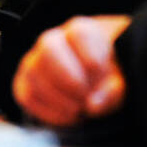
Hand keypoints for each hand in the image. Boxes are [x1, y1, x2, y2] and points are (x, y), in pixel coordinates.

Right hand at [13, 16, 131, 126]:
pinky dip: (48, 112)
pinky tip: (68, 116)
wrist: (94, 85)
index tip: (101, 75)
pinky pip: (27, 95)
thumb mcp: (120, 82)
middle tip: (85, 97)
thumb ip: (113, 91)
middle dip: (68, 78)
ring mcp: (35, 61)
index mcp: (81, 30)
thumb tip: (93, 104)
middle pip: (49, 48)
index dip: (91, 57)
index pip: (79, 34)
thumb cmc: (108, 76)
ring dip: (59, 99)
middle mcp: (53, 40)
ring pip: (35, 73)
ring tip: (80, 109)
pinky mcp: (25, 83)